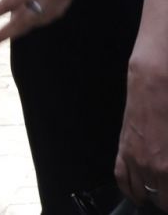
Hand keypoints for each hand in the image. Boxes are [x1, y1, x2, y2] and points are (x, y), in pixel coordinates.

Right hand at [117, 52, 167, 205]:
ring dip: (150, 197)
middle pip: (160, 199)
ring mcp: (134, 160)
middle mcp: (150, 168)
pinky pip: (121, 177)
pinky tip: (135, 195)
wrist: (154, 84)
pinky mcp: (123, 150)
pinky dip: (127, 189)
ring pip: (140, 192)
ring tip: (157, 197)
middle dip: (165, 198)